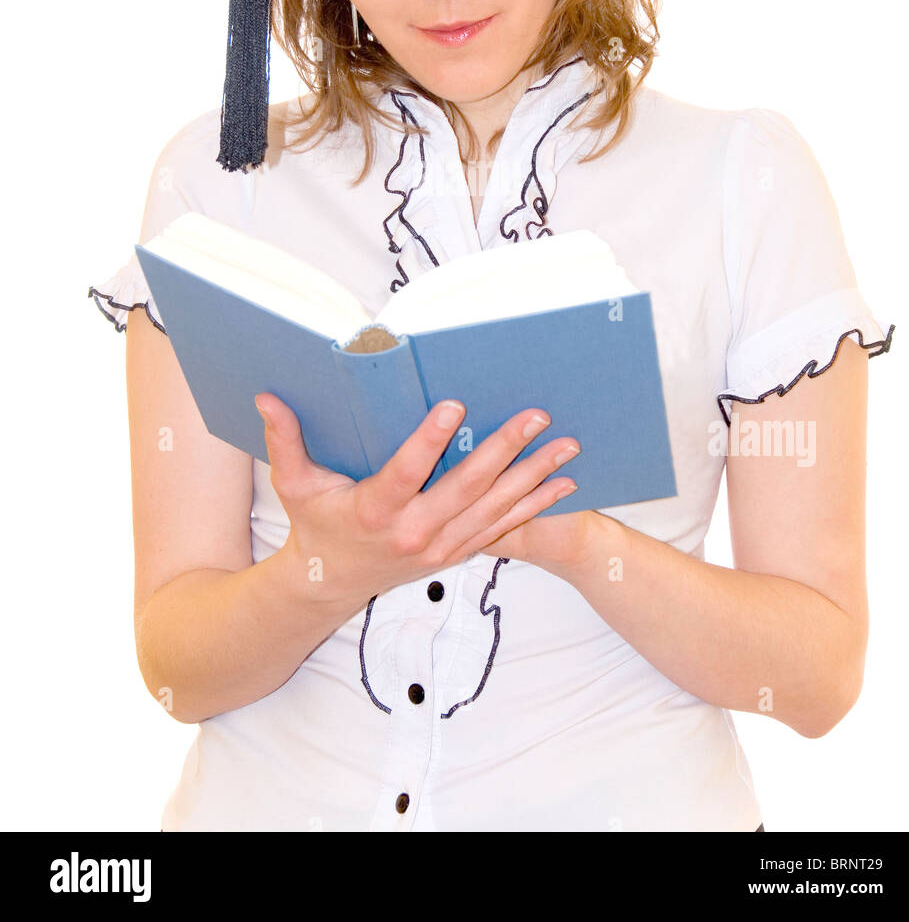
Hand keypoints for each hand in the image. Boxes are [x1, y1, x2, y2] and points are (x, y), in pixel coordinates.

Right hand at [254, 392, 580, 606]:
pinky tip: (564, 483)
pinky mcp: (457, 553)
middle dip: (505, 449)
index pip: (406, 471)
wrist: (329, 586)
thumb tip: (267, 395)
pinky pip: (504, 528)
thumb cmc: (314, 526)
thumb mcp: (294, 484)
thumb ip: (284, 440)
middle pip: (467, 487)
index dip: (429, 440)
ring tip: (568, 446)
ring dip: (534, 476)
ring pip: (495, 508)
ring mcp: (441, 547)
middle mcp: (414, 532)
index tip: (454, 405)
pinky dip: (535, 505)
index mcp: (375, 510)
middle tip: (535, 417)